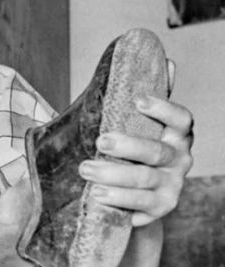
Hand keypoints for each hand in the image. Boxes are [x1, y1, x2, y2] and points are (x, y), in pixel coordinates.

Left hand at [78, 88, 193, 226]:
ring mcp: (172, 185)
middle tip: (100, 141)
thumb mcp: (141, 125)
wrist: (138, 196)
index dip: (163, 109)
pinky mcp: (161, 207)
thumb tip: (165, 60)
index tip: (138, 100)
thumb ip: (149, 99)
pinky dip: (120, 201)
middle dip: (127, 146)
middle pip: (156, 152)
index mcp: (177, 135)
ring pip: (144, 180)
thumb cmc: (136, 153)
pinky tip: (99, 197)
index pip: (181, 119)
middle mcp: (180, 160)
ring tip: (86, 170)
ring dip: (114, 176)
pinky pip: (141, 205)